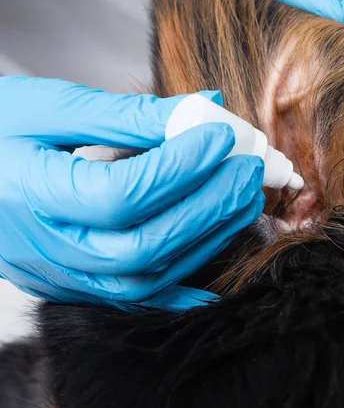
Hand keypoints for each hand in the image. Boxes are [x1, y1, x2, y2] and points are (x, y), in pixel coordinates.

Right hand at [0, 76, 263, 308]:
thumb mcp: (48, 107)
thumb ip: (125, 114)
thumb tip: (202, 107)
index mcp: (30, 195)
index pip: (121, 193)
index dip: (179, 166)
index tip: (221, 133)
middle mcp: (48, 249)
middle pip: (145, 243)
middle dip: (209, 206)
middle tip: (248, 168)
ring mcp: (62, 277)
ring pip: (148, 276)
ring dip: (207, 237)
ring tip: (243, 197)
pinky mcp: (75, 287)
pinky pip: (137, 299)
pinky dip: (185, 284)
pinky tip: (220, 256)